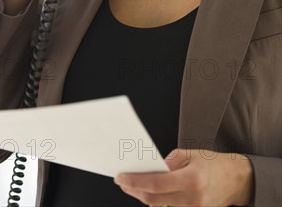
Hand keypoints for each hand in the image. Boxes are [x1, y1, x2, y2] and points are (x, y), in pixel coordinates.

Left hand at [114, 148, 253, 206]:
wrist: (236, 180)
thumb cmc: (213, 164)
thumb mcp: (189, 154)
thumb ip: (168, 163)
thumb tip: (148, 169)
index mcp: (192, 179)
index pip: (156, 183)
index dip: (135, 181)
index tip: (121, 177)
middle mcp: (193, 199)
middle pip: (154, 199)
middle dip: (134, 190)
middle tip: (122, 181)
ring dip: (143, 196)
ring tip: (133, 185)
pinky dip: (156, 202)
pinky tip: (148, 193)